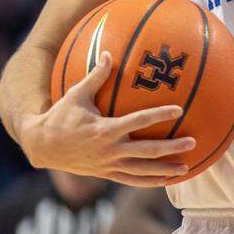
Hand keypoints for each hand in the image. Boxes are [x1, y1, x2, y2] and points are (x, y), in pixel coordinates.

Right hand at [19, 52, 196, 186]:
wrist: (41, 147)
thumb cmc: (60, 117)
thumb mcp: (76, 95)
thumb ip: (95, 75)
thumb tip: (108, 52)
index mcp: (104, 130)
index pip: (138, 121)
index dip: (159, 115)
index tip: (179, 110)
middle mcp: (109, 150)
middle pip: (147, 152)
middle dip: (171, 148)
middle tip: (193, 142)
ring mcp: (109, 165)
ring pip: (142, 172)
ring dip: (165, 171)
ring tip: (186, 169)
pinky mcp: (106, 174)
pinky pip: (132, 181)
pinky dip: (150, 182)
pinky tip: (166, 181)